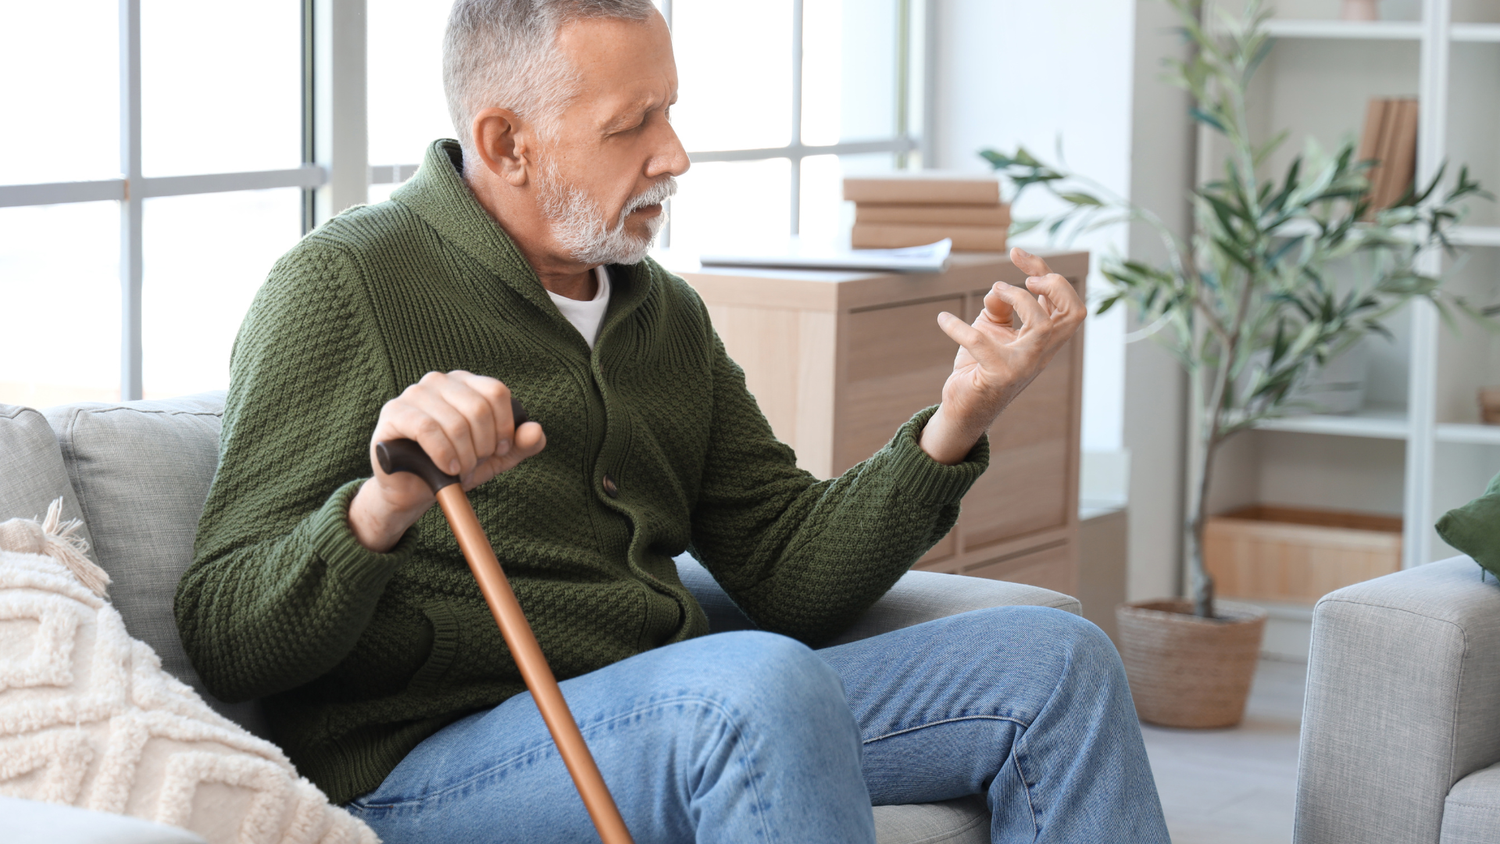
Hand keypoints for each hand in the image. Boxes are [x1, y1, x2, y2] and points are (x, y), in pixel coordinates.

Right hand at [349, 371, 545, 551]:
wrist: (414, 489)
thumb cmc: (454, 467)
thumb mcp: (495, 458)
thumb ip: (520, 444)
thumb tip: (536, 430)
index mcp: (466, 384)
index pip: (496, 392)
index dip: (504, 427)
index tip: (499, 450)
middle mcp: (440, 381)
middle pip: (478, 408)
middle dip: (482, 446)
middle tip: (474, 466)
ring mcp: (414, 394)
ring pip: (454, 422)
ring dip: (464, 456)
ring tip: (459, 471)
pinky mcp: (393, 413)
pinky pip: (426, 428)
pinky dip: (443, 454)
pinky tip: (448, 469)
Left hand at [919, 247, 1084, 464]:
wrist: (965, 408)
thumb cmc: (980, 365)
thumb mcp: (991, 328)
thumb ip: (999, 305)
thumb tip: (998, 288)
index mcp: (1044, 338)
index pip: (1063, 300)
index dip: (1044, 271)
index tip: (1016, 253)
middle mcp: (1041, 352)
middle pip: (1074, 314)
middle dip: (1054, 285)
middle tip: (1025, 280)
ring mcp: (1023, 366)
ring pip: (1045, 327)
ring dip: (1020, 299)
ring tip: (994, 292)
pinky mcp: (998, 376)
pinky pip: (983, 344)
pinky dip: (959, 327)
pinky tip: (943, 319)